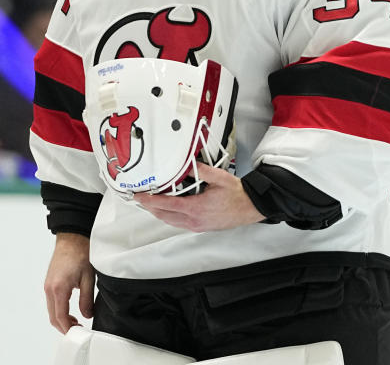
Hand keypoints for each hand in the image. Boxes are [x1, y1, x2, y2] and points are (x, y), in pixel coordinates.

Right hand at [44, 232, 94, 333]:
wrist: (72, 238)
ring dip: (61, 320)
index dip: (69, 328)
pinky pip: (51, 302)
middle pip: (53, 317)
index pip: (61, 317)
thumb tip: (87, 315)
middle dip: (64, 327)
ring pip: (51, 311)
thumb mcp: (88, 278)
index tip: (78, 333)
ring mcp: (47, 286)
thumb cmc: (80, 253)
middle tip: (78, 331)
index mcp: (59, 288)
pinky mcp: (49, 283)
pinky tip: (70, 311)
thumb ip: (87, 300)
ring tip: (75, 323)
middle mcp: (49, 289)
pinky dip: (58, 311)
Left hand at [133, 163, 264, 231]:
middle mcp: (194, 219)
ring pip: (170, 221)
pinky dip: (168, 216)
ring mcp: (196, 225)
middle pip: (164, 215)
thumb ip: (201, 169)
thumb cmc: (237, 195)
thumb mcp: (219, 177)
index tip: (139, 196)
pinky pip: (178, 223)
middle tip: (139, 198)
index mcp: (196, 207)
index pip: (166, 204)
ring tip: (149, 203)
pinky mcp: (200, 227)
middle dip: (149, 207)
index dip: (149, 200)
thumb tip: (187, 163)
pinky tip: (167, 209)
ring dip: (158, 212)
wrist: (250, 208)